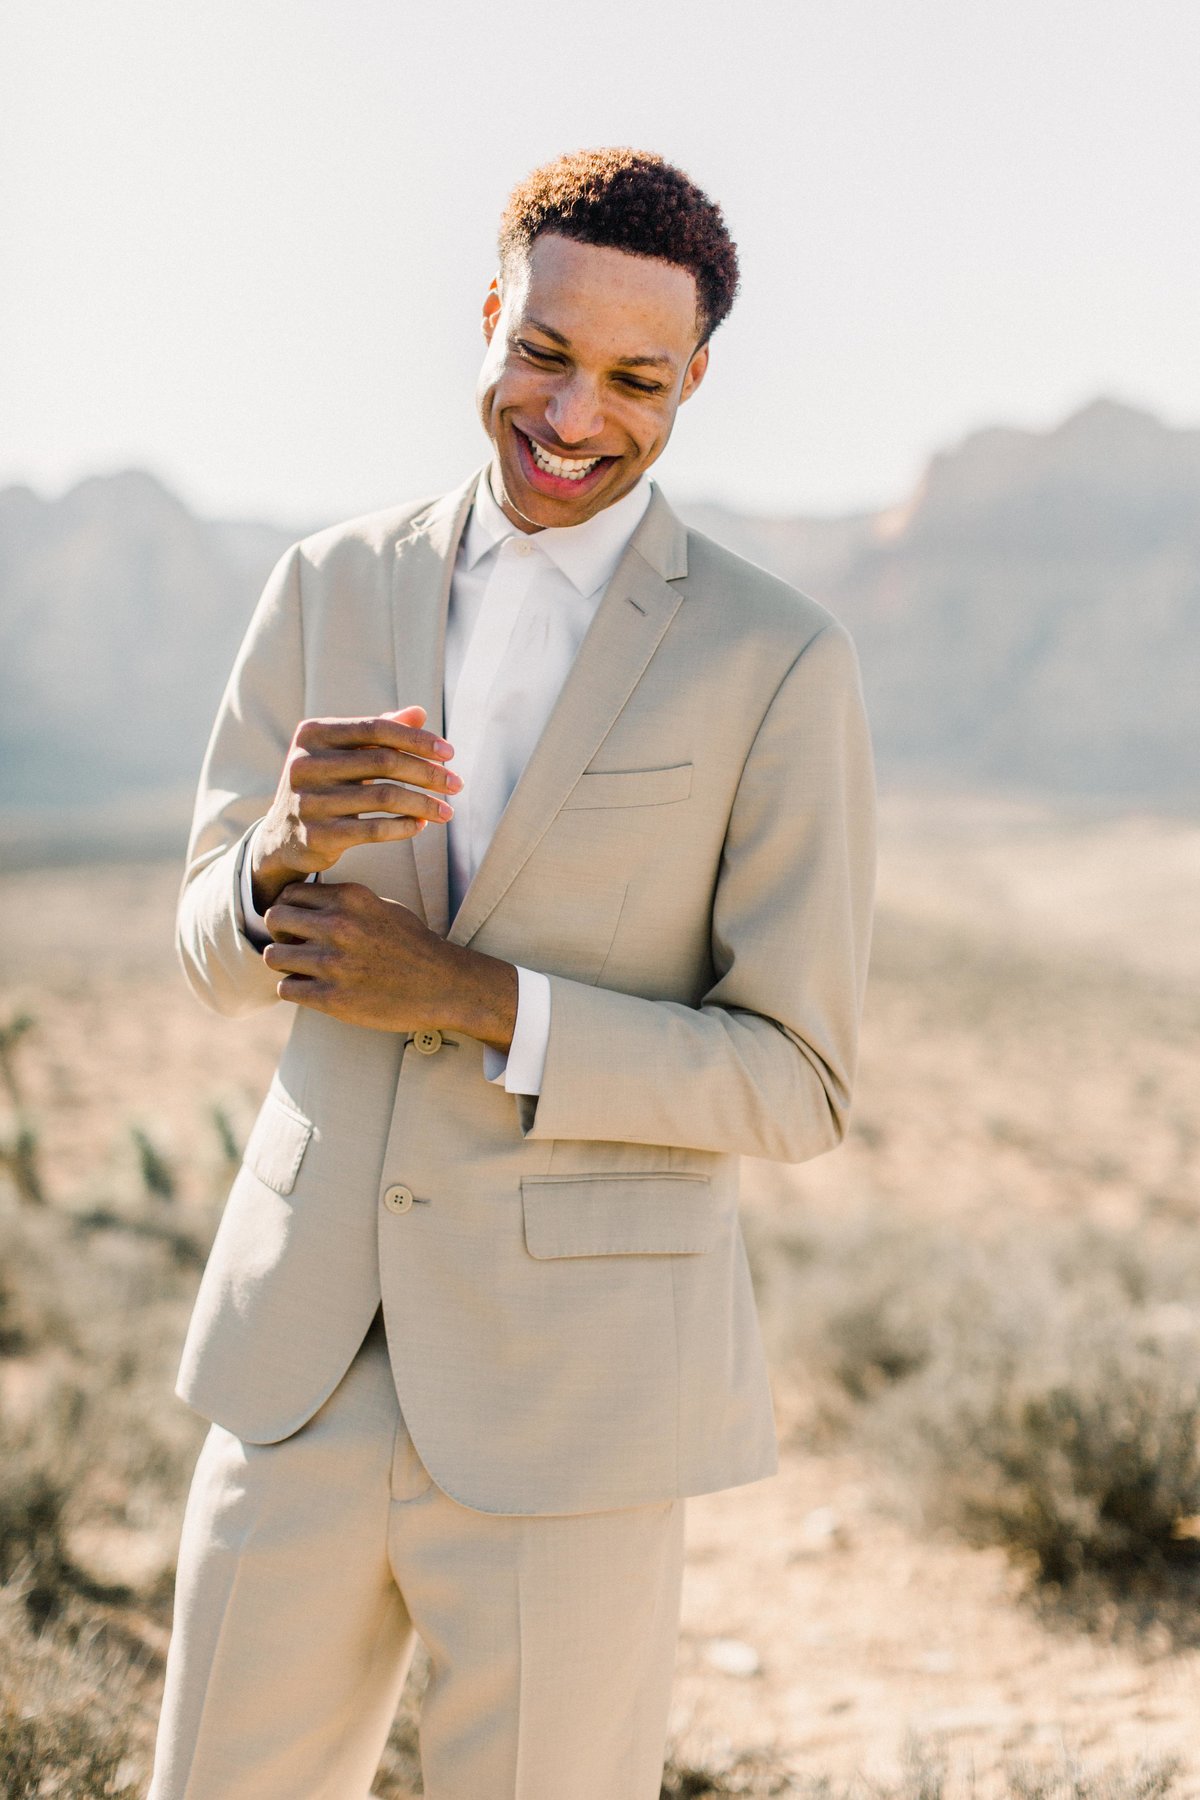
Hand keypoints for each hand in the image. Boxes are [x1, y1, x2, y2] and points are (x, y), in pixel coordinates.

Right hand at [251, 704, 460, 911]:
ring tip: (447, 810)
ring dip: (424, 803)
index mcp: (313, 734)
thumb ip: (379, 733)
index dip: (417, 739)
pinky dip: (405, 826)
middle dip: (428, 773)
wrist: (282, 837)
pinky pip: (374, 829)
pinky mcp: (316, 836)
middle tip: (456, 784)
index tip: (450, 753)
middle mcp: (305, 763)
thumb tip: (419, 712)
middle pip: (384, 761)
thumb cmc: (325, 786)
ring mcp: (308, 800)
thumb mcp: (344, 755)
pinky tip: (421, 825)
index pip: (376, 728)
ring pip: (384, 796)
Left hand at [261, 881, 517, 1048]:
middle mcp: (339, 926)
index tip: (299, 924)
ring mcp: (334, 963)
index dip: (289, 908)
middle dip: (280, 933)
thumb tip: (307, 902)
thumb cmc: (413, 946)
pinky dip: (294, 989)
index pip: (291, 893)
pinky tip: (311, 989)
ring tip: (302, 970)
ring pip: (273, 956)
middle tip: (294, 946)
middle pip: (274, 919)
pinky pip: (286, 988)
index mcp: (350, 899)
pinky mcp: (332, 998)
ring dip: (284, 964)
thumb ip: (345, 902)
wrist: (443, 985)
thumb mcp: (382, 908)